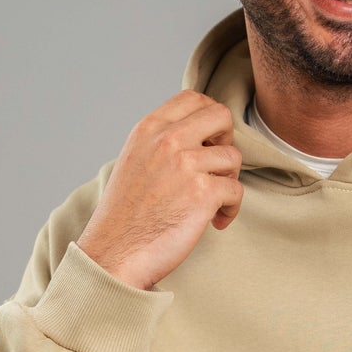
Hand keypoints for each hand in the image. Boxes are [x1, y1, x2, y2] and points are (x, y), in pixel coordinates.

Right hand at [76, 92, 243, 290]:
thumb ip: (161, 142)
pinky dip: (230, 209)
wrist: (114, 253)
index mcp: (148, 129)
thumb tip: (200, 135)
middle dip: (226, 141)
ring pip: (233, 157)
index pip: (193, 98)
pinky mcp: (203, 193)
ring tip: (212, 202)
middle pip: (221, 116)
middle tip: (216, 168)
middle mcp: (167, 140)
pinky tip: (215, 221)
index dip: (209, 119)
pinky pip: (236, 191)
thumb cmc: (124, 215)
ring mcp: (186, 165)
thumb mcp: (134, 161)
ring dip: (228, 181)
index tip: (207, 143)